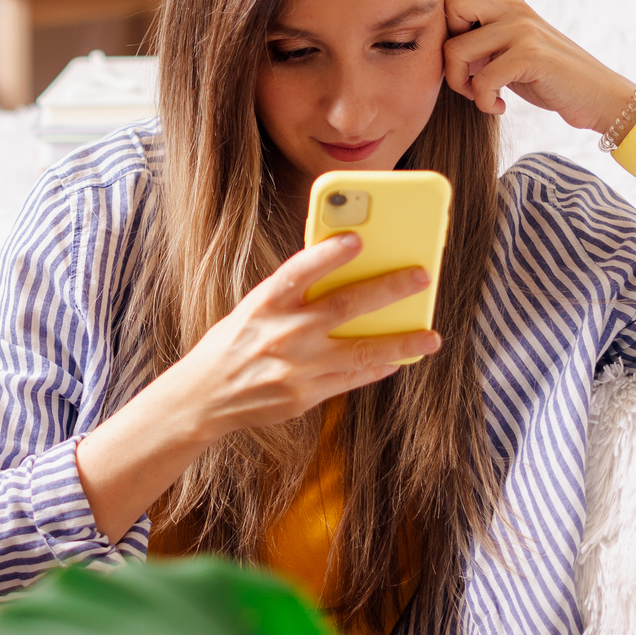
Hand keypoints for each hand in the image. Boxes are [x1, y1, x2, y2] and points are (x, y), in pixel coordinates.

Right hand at [156, 232, 439, 442]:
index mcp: (265, 304)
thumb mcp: (254, 310)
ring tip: (430, 337)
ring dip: (400, 342)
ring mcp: (297, 367)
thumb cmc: (235, 343)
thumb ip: (293, 296)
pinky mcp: (305, 395)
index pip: (301, 270)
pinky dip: (376, 368)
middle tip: (420, 277)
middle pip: (345, 306)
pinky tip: (396, 359)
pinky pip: (351, 378)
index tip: (359, 239)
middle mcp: (283, 333)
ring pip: (361, 350)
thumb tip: (342, 277)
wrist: (205, 396)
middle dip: (388, 289)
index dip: (330, 253)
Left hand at [443, 0, 633, 133]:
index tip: (461, 43)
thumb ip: (482, 33)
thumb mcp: (512, 45)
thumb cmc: (547, 75)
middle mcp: (513, 6)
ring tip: (481, 96)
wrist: (598, 95)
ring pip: (456, 48)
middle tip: (465, 71)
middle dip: (445, 44)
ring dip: (460, 84)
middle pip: (449, 1)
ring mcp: (522, 28)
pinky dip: (484, 102)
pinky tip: (499, 107)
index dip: (446, 10)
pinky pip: (481, 80)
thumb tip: (434, 37)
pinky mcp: (530, 55)